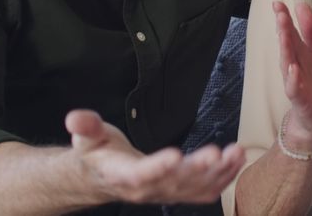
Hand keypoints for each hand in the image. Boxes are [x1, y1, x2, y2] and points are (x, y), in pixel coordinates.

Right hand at [65, 109, 244, 204]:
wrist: (102, 178)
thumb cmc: (98, 153)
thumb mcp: (87, 137)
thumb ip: (85, 127)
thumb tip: (75, 118)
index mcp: (122, 175)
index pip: (140, 174)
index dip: (158, 167)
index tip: (175, 155)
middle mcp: (146, 189)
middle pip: (174, 183)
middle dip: (197, 169)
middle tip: (215, 153)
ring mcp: (165, 193)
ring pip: (194, 189)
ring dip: (218, 172)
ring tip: (235, 153)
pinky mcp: (179, 192)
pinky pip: (204, 190)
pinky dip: (223, 178)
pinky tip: (236, 160)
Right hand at [273, 1, 311, 152]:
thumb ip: (311, 31)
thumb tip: (302, 5)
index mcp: (302, 54)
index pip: (292, 32)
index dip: (286, 18)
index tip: (277, 2)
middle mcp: (296, 66)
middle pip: (288, 45)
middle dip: (284, 29)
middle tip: (279, 13)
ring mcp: (296, 83)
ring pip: (289, 63)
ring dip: (286, 50)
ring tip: (284, 35)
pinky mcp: (300, 100)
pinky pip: (295, 89)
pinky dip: (293, 80)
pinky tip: (293, 70)